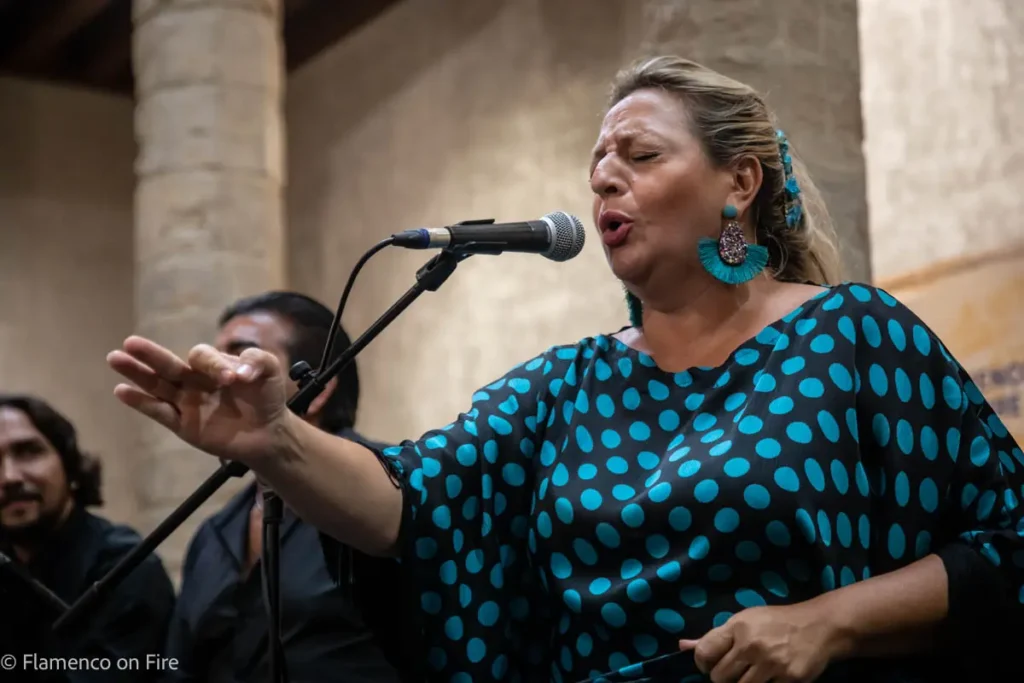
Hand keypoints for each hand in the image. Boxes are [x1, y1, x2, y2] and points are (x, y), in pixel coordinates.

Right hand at [107, 336, 290, 463]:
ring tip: (115, 358)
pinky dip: (141, 402)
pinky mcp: (183, 425)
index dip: (214, 364)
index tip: (234, 380)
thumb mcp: (270, 370)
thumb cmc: (267, 397)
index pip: (201, 356)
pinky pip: (159, 412)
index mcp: (212, 364)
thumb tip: (238, 371)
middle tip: (130, 343)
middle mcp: (194, 380)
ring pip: (157, 385)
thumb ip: (257, 360)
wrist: (269, 432)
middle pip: (168, 365)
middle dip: (150, 354)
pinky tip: (122, 391)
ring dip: (136, 373)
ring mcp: (186, 402)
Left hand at [679, 603, 840, 682]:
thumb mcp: (744, 621)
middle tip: (735, 671)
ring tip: (752, 675)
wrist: (818, 626)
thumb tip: (682, 646)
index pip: (704, 652)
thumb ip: (715, 637)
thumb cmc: (776, 623)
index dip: (703, 663)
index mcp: (737, 627)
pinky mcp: (789, 680)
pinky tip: (770, 678)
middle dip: (723, 678)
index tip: (710, 665)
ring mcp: (771, 664)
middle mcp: (751, 645)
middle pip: (720, 677)